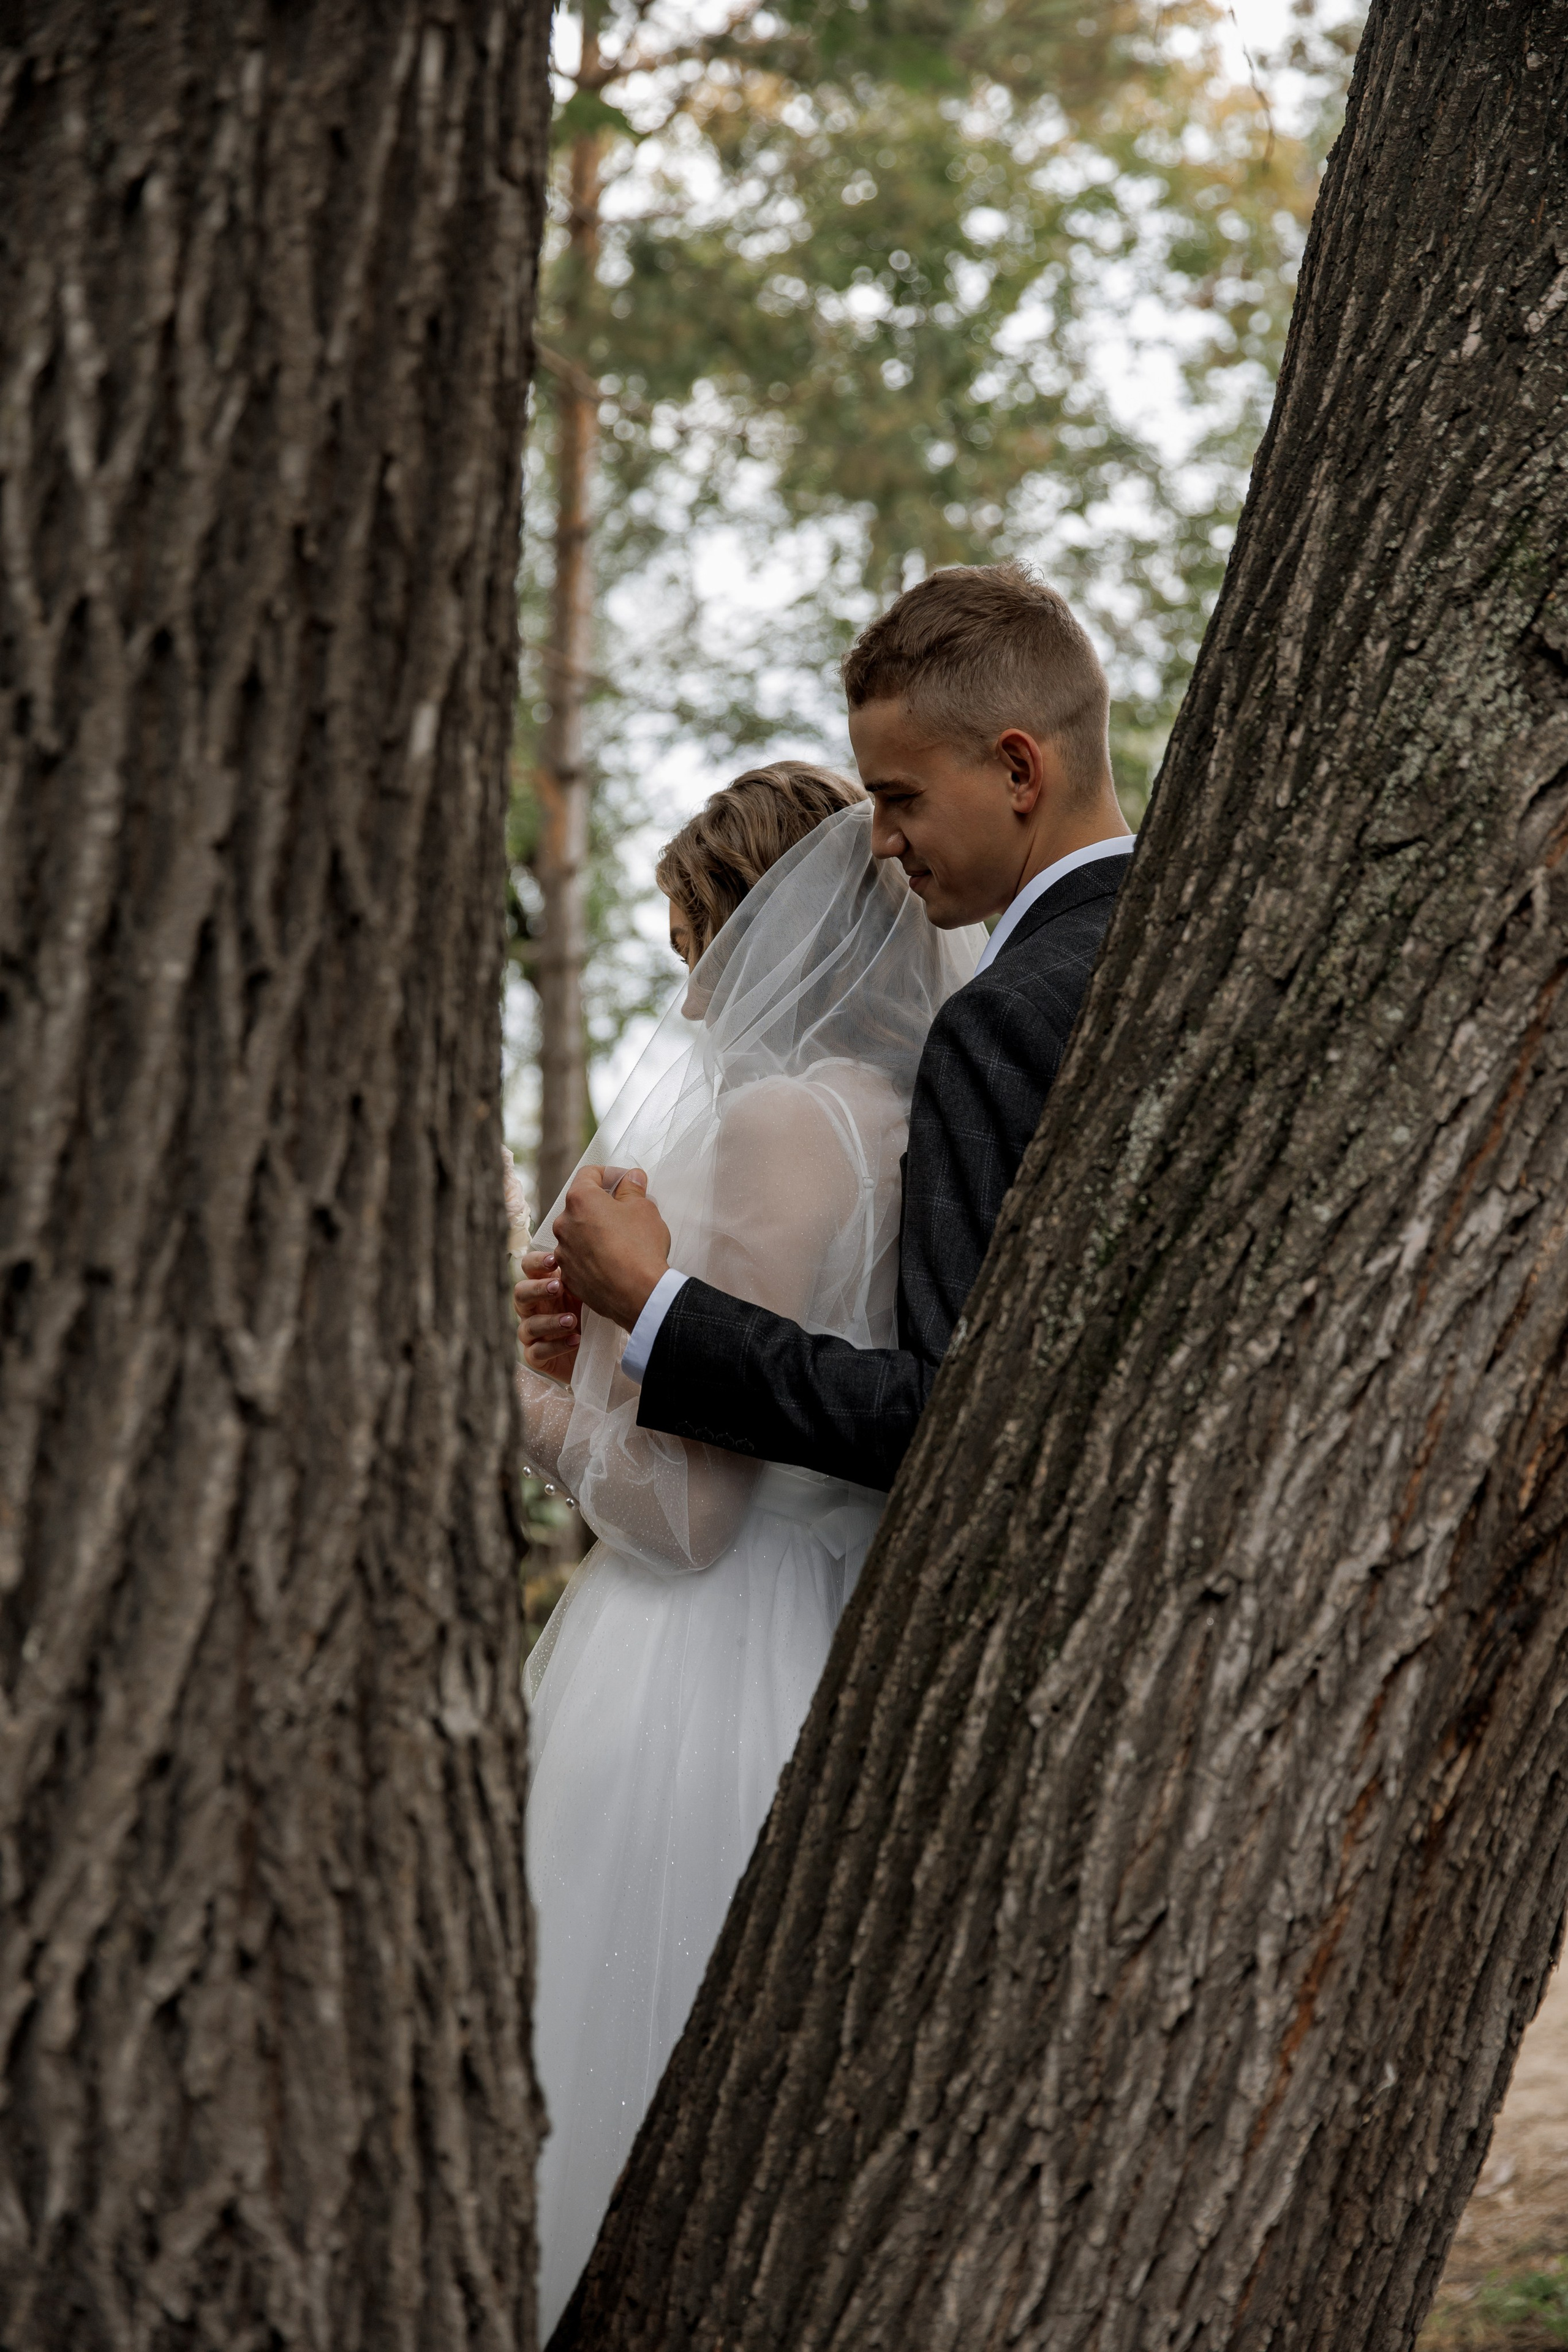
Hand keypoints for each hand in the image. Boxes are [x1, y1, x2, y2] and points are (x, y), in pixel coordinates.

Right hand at [513, 1247, 581, 1381]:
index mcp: (543, 1286)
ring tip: (572, 1320)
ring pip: (528, 1326)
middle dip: (538, 1289)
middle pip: (520, 1293)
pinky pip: (537, 1352)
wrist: (598, 1350)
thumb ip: (581, 1276)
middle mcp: (532, 1308)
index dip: (536, 1262)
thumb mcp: (588, 1293)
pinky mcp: (536, 1357)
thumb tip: (586, 1252)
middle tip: (558, 1287)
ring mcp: (531, 1333)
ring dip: (550, 1322)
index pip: (528, 1267)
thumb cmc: (589, 1314)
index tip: (554, 1260)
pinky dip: (557, 1346)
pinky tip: (576, 1340)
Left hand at [553, 1166, 671, 1332]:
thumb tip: (631, 1177)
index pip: (589, 1174)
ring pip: (579, 1233)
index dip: (610, 1174)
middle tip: (627, 1212)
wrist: (638, 1295)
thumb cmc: (640, 1247)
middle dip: (603, 1205)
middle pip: (582, 1205)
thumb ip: (633, 1188)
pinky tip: (613, 1261)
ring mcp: (563, 1252)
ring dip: (595, 1231)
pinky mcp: (568, 1276)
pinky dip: (592, 1255)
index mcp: (580, 1200)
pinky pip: (579, 1258)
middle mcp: (564, 1223)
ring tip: (621, 1241)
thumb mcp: (644, 1208)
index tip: (626, 1182)